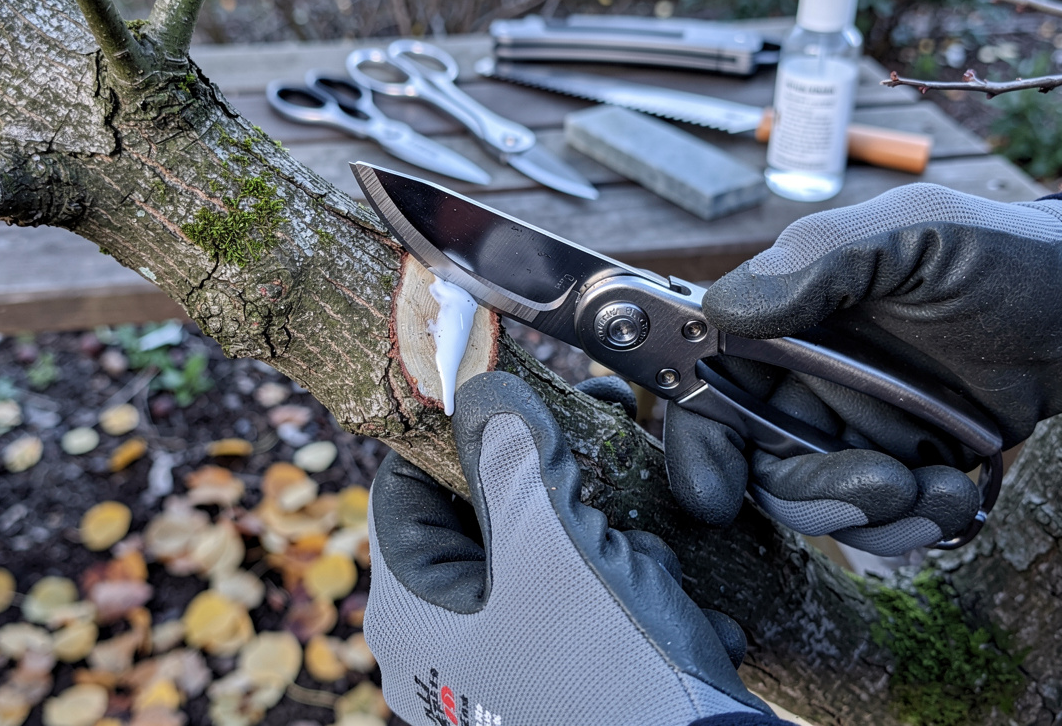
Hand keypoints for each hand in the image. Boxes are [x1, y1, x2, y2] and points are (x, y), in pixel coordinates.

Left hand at [364, 371, 789, 725]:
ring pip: (547, 568)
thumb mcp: (551, 539)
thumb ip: (508, 451)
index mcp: (409, 613)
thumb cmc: (609, 665)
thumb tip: (476, 386)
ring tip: (654, 574)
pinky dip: (630, 605)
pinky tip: (677, 617)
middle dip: (561, 498)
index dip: (460, 435)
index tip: (522, 400)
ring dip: (610, 554)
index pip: (404, 488)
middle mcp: (438, 651)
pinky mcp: (556, 694)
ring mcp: (496, 678)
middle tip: (613, 474)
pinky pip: (583, 620)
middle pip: (486, 525)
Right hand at [664, 183, 1061, 554]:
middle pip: (761, 463)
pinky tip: (953, 494)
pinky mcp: (901, 460)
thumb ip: (818, 260)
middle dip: (812, 496)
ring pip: (816, 501)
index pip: (710, 386)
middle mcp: (806, 377)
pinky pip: (877, 518)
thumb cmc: (999, 250)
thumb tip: (724, 311)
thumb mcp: (911, 232)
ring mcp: (853, 424)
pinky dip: (909, 524)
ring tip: (935, 492)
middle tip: (882, 488)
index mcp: (785, 320)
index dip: (699, 444)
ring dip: (869, 517)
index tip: (714, 496)